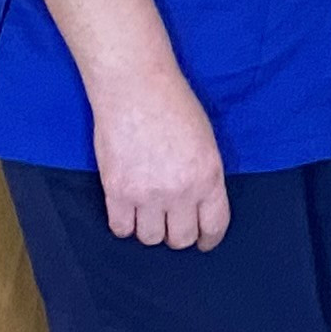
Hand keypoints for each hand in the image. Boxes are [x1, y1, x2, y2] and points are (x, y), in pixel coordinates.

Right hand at [91, 71, 228, 250]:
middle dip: (178, 235)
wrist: (137, 89)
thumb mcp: (206, 142)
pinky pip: (121, 228)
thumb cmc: (175, 106)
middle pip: (180, 238)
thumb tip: (198, 205)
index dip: (208, 239)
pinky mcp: (117, 191)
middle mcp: (181, 191)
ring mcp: (147, 194)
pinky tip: (127, 212)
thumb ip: (205, 177)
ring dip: (150, 230)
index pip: (213, 226)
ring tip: (148, 215)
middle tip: (171, 226)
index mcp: (209, 177)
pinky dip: (124, 224)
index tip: (203, 242)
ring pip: (150, 238)